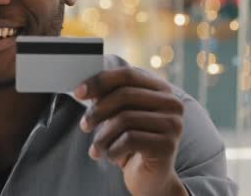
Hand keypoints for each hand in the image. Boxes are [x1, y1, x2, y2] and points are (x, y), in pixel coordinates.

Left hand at [74, 67, 186, 195]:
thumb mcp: (119, 115)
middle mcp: (171, 102)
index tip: (78, 92)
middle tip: (84, 125)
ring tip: (96, 148)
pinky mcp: (168, 144)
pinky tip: (111, 157)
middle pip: (124, 95)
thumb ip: (108, 97)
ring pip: (124, 119)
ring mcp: (172, 123)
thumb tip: (84, 87)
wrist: (151, 177)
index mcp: (160, 89)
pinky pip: (130, 139)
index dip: (100, 81)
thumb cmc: (132, 141)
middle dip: (97, 111)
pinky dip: (113, 149)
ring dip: (103, 136)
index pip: (127, 74)